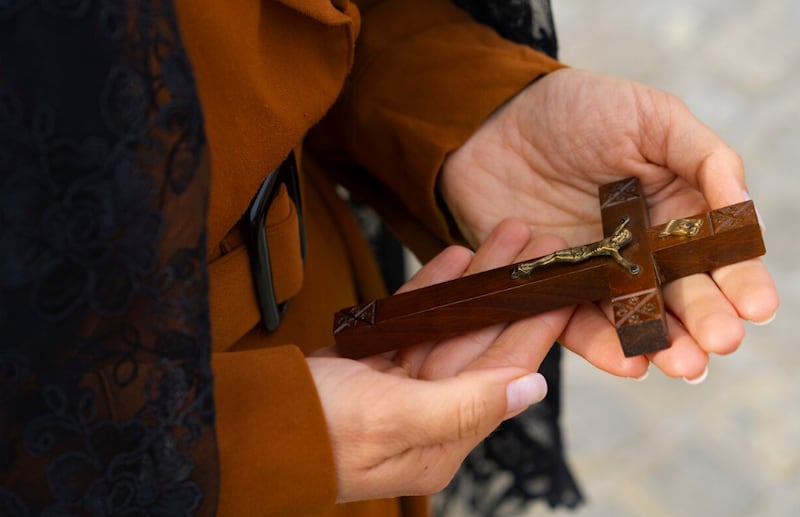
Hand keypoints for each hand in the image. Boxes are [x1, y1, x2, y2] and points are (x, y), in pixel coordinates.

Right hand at [309, 220, 572, 501]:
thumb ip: (464, 406)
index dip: (537, 326)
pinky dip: (432, 292)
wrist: (240, 429)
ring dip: (478, 283)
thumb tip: (531, 389)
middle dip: (511, 291)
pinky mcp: (370, 366)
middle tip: (541, 244)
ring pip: (449, 326)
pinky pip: (411, 323)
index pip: (504, 372)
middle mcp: (427, 414)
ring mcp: (398, 389)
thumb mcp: (391, 420)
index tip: (564, 286)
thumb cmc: (313, 433)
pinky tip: (456, 261)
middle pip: (481, 342)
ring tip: (505, 238)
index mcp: (442, 438)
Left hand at [440, 68, 778, 379]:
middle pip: (682, 293)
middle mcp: (643, 249)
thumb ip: (703, 158)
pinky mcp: (553, 290)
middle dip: (705, 320)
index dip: (740, 280)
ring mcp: (598, 273)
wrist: (492, 123)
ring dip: (664, 343)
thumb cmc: (577, 109)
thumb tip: (746, 213)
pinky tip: (631, 364)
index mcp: (676, 209)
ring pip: (638, 318)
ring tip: (685, 365)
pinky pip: (579, 324)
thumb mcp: (649, 117)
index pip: (716, 253)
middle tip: (722, 342)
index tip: (756, 307)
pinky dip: (604, 346)